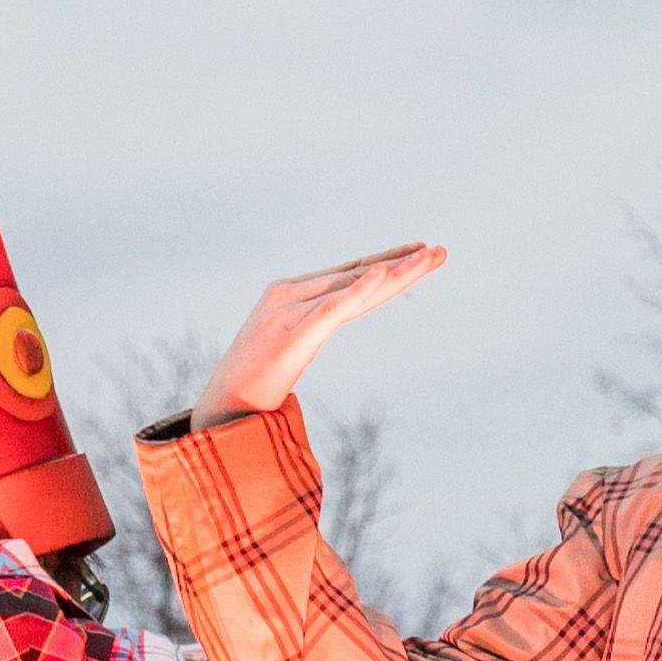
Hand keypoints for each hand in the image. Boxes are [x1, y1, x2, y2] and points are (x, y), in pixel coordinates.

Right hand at [191, 245, 446, 429]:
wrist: (221, 409)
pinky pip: (333, 308)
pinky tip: (385, 275)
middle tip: (440, 251)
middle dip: (402, 264)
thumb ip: (311, 332)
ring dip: (395, 271)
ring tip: (428, 256)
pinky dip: (360, 290)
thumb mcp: (289, 349)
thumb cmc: (252, 385)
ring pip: (353, 285)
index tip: (421, 255)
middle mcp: (291, 294)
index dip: (387, 264)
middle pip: (358, 275)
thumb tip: (331, 325)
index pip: (349, 274)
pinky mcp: (292, 333)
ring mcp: (290, 310)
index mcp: (291, 296)